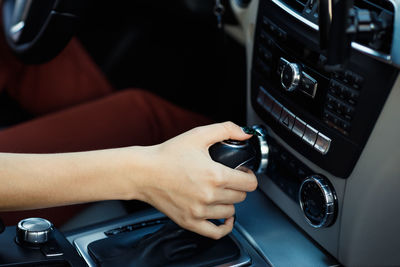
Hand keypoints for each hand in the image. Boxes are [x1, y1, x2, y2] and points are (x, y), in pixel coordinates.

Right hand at [137, 122, 257, 238]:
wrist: (143, 172)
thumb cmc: (167, 155)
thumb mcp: (198, 135)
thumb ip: (226, 129)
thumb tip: (245, 133)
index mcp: (215, 175)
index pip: (249, 183)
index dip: (248, 175)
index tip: (242, 172)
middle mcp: (209, 196)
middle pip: (241, 197)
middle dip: (238, 186)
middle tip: (228, 178)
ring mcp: (199, 211)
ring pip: (230, 212)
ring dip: (229, 202)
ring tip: (220, 192)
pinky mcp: (190, 222)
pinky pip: (216, 233)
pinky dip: (225, 227)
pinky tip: (225, 218)